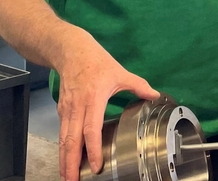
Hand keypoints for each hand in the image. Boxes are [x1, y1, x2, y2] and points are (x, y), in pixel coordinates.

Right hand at [56, 32, 158, 180]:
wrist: (71, 50)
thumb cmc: (95, 61)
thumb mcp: (120, 72)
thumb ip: (139, 86)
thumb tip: (156, 95)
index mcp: (93, 99)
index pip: (91, 129)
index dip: (93, 149)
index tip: (96, 165)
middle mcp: (77, 107)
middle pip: (72, 140)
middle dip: (71, 163)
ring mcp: (67, 109)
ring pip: (63, 139)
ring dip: (64, 160)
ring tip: (66, 177)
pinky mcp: (61, 110)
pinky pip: (61, 133)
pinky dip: (63, 149)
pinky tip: (66, 160)